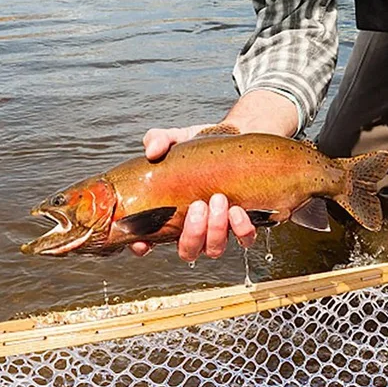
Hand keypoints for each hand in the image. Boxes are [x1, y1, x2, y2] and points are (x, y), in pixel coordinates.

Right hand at [128, 123, 256, 259]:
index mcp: (171, 213)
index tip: (143, 242)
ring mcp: (220, 227)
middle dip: (193, 233)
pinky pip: (245, 239)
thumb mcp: (176, 138)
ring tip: (219, 199)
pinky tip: (238, 209)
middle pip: (188, 250)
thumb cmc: (200, 145)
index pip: (150, 240)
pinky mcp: (244, 222)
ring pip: (214, 248)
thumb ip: (158, 140)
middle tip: (198, 205)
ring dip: (216, 229)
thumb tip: (153, 151)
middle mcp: (194, 226)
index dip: (143, 247)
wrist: (235, 136)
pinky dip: (241, 229)